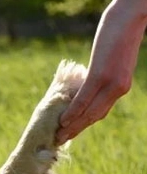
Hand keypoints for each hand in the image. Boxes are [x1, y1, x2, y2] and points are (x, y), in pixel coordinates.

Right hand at [57, 0, 146, 144]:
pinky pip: (84, 99)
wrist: (129, 18)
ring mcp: (110, 83)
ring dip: (73, 126)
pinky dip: (73, 111)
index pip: (100, 112)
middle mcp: (118, 89)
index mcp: (121, 87)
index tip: (69, 133)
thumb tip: (86, 85)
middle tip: (60, 140)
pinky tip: (63, 120)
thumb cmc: (119, 35)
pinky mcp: (100, 76)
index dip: (83, 125)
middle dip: (76, 130)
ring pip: (89, 112)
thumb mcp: (113, 60)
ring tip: (59, 135)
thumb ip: (102, 75)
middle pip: (94, 116)